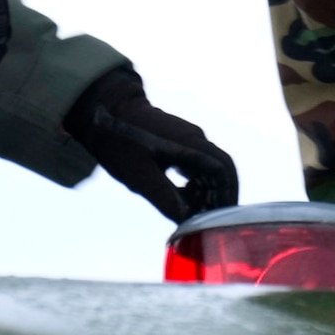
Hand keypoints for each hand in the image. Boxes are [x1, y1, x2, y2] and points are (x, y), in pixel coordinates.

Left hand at [63, 67, 238, 222]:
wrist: (106, 111)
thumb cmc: (122, 142)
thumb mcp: (141, 176)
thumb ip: (166, 199)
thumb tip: (187, 222)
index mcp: (190, 143)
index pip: (224, 169)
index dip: (228, 194)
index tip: (223, 218)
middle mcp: (194, 139)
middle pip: (220, 171)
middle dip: (218, 198)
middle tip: (209, 223)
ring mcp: (187, 140)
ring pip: (209, 170)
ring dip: (206, 193)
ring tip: (196, 217)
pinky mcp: (178, 144)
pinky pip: (197, 166)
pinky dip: (196, 186)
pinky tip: (185, 201)